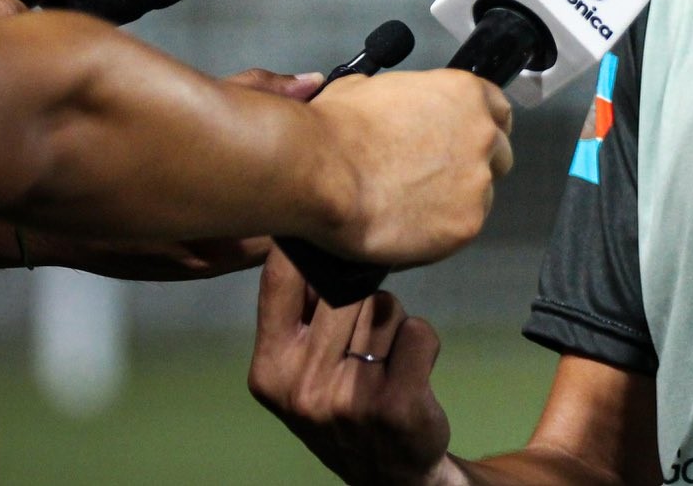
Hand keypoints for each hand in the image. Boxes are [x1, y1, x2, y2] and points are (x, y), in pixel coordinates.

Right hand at [248, 247, 455, 485]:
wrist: (387, 473)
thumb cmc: (341, 401)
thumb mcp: (298, 367)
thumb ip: (302, 311)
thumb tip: (318, 232)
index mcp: (269, 370)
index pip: (281, 278)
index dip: (310, 244)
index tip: (332, 230)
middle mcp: (301, 386)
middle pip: (344, 287)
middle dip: (363, 294)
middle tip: (362, 333)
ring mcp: (348, 397)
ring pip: (384, 306)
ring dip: (392, 321)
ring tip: (382, 360)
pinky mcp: (395, 404)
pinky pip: (419, 331)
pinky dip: (423, 341)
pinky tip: (409, 371)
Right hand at [309, 70, 513, 266]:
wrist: (320, 169)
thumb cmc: (335, 128)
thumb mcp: (370, 88)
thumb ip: (403, 99)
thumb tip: (392, 111)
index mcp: (465, 94)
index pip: (498, 111)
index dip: (480, 127)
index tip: (465, 142)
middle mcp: (482, 134)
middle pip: (498, 154)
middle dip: (471, 166)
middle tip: (434, 179)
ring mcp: (478, 181)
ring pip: (480, 196)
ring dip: (455, 202)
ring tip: (411, 208)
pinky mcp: (466, 224)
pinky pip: (460, 230)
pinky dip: (438, 233)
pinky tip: (406, 229)